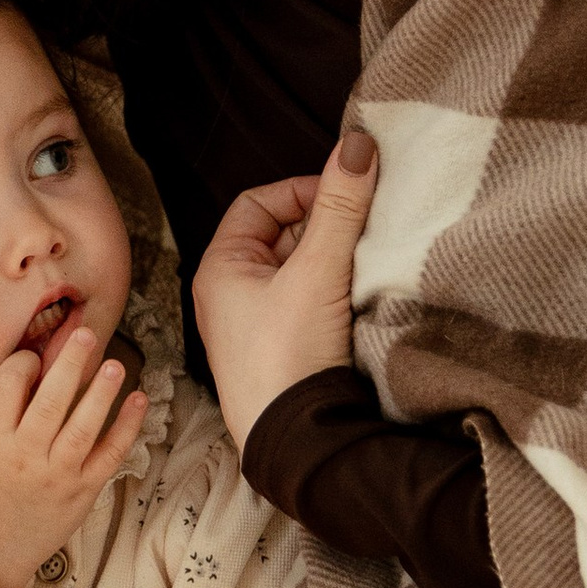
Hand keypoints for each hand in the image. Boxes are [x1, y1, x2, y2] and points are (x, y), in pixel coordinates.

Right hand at [0, 323, 149, 587]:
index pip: (7, 388)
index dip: (21, 364)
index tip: (32, 357)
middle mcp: (26, 455)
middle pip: (50, 402)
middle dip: (69, 365)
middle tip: (85, 335)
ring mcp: (58, 474)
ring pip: (83, 427)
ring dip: (101, 394)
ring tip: (114, 364)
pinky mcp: (84, 490)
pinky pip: (109, 456)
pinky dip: (126, 428)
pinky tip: (138, 400)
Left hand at [191, 126, 379, 446]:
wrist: (297, 444)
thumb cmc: (288, 356)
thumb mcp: (317, 271)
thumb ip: (341, 206)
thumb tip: (359, 143)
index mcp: (219, 268)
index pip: (259, 203)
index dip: (304, 190)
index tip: (347, 196)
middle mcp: (230, 295)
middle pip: (282, 235)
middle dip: (326, 226)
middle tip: (365, 229)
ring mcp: (256, 326)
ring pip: (300, 270)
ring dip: (334, 260)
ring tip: (366, 262)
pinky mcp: (283, 351)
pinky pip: (309, 304)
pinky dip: (336, 292)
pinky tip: (361, 298)